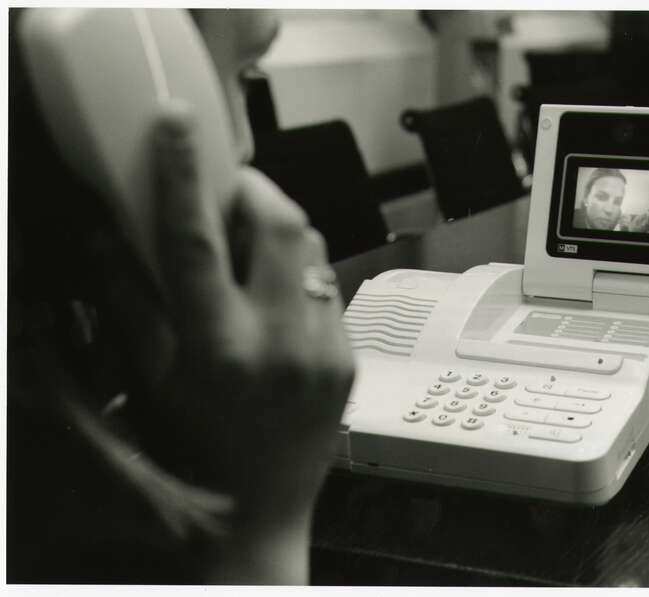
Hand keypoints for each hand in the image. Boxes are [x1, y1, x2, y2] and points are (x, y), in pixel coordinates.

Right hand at [94, 102, 353, 580]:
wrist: (258, 513)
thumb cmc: (194, 451)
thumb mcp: (151, 379)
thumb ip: (131, 299)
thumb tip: (110, 230)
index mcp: (220, 350)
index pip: (199, 240)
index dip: (184, 172)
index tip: (178, 123)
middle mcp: (282, 344)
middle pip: (282, 223)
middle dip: (254, 189)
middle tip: (228, 193)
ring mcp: (326, 351)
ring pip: (314, 247)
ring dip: (280, 229)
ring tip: (251, 245)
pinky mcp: (350, 359)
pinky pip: (330, 286)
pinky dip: (301, 273)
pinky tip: (276, 297)